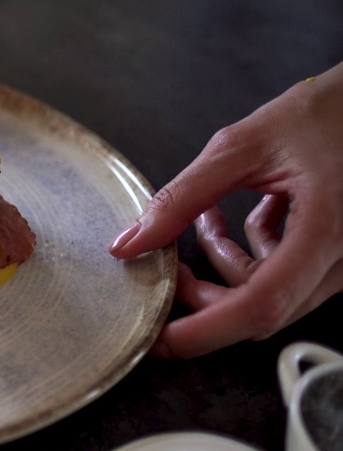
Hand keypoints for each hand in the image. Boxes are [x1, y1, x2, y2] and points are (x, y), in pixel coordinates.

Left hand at [108, 63, 342, 357]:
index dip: (203, 331)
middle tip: (168, 261)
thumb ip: (181, 198)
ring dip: (225, 267)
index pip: (259, 307)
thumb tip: (129, 243)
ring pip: (269, 294)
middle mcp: (342, 260)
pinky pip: (286, 276)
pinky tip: (241, 214)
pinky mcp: (337, 256)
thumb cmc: (324, 113)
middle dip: (204, 294)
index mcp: (326, 232)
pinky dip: (252, 255)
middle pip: (259, 310)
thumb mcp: (241, 146)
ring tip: (205, 217)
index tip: (157, 338)